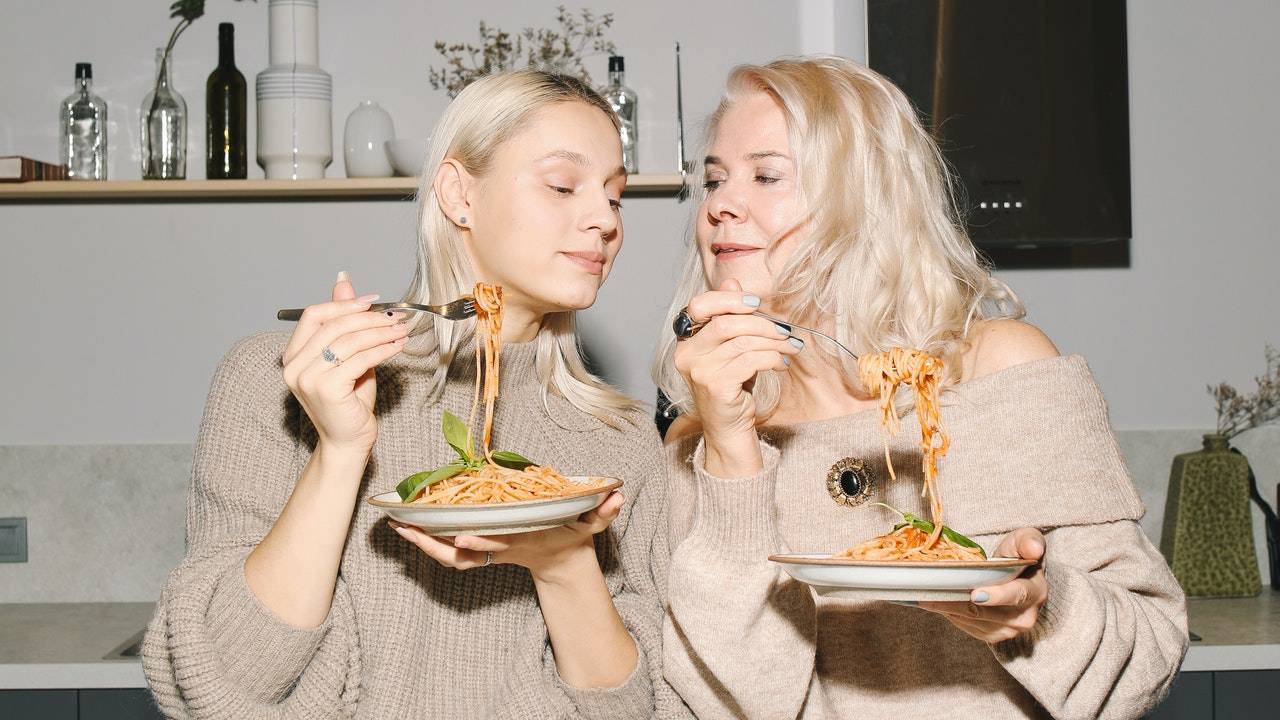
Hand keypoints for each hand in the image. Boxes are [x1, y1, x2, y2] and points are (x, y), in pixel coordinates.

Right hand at [281, 272, 409, 454]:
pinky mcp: (326, 389)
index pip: (313, 315)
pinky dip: (383, 350)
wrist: (348, 441)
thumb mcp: (347, 355)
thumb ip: (344, 323)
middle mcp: (294, 365)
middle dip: (369, 318)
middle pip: (333, 325)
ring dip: (380, 332)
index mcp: (293, 355)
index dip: (345, 304)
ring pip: (348, 341)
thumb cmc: (349, 401)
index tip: (374, 301)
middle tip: (395, 316)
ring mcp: (307, 378)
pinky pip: (359, 359)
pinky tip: (398, 346)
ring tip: (401, 330)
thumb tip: (344, 282)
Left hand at [389, 491, 624, 582]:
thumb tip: (617, 497)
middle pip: (462, 552)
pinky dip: (427, 540)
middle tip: (405, 529)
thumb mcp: (592, 524)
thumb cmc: (573, 536)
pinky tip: (407, 526)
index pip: (499, 543)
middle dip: (433, 544)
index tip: (458, 536)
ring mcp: (488, 550)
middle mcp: (500, 547)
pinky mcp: (479, 548)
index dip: (479, 541)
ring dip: (422, 542)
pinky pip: (447, 551)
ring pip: (448, 555)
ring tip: (396, 525)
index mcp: (523, 540)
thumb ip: (604, 512)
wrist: (561, 560)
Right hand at [674, 279, 801, 474]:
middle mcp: (687, 354)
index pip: (700, 305)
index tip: (757, 302)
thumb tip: (733, 281)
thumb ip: (730, 315)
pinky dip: (772, 359)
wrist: (729, 428)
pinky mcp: (716, 386)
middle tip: (785, 330)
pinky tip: (782, 364)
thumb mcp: (730, 346)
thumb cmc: (731, 384)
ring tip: (791, 347)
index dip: (729, 298)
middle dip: (762, 323)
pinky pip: (751, 360)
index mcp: (686, 340)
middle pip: (726, 322)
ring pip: (742, 341)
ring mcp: (699, 371)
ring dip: (774, 342)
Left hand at [917, 528, 1047, 643]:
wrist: (1018, 579)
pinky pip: (966, 626)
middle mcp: (1024, 617)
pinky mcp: (992, 636)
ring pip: (971, 619)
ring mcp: (1008, 630)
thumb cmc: (1019, 556)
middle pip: (984, 611)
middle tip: (929, 592)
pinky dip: (949, 613)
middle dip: (956, 601)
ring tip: (924, 595)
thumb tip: (1033, 548)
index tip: (975, 594)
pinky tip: (934, 602)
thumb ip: (1028, 541)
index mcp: (1035, 592)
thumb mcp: (1025, 541)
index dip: (996, 595)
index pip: (1017, 595)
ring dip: (947, 608)